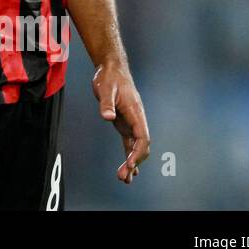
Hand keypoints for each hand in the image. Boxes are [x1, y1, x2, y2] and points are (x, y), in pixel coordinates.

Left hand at [92, 61, 150, 183]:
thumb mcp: (106, 88)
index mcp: (136, 113)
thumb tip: (107, 117)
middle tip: (123, 177)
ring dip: (131, 163)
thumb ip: (106, 103)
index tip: (130, 164)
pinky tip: (128, 169)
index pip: (143, 138)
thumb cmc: (109, 77)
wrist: (111, 69)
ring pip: (135, 148)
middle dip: (134, 163)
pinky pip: (129, 143)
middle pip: (141, 147)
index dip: (138, 152)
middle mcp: (137, 120)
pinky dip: (128, 156)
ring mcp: (131, 123)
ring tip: (124, 179)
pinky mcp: (123, 123)